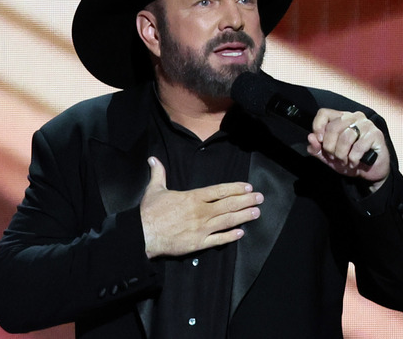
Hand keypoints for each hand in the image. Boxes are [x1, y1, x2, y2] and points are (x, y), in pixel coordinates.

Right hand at [139, 157, 262, 258]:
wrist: (142, 234)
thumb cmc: (149, 212)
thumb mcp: (154, 189)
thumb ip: (158, 173)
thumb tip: (153, 159)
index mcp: (192, 198)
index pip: (219, 191)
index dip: (235, 189)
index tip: (248, 187)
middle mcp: (201, 212)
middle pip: (228, 205)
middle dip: (246, 201)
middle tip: (260, 198)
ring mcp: (201, 228)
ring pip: (227, 221)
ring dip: (243, 216)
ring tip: (256, 213)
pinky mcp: (198, 243)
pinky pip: (218, 240)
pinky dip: (230, 236)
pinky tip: (241, 233)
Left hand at [306, 108, 389, 187]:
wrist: (370, 172)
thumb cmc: (350, 160)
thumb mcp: (329, 157)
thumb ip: (318, 148)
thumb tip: (311, 138)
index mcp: (341, 118)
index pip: (324, 113)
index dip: (318, 127)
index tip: (320, 141)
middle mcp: (354, 117)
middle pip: (334, 126)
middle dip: (330, 146)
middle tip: (334, 157)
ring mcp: (366, 124)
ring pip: (346, 137)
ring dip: (342, 154)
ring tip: (345, 161)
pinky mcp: (376, 134)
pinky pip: (358, 147)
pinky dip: (353, 159)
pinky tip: (354, 163)